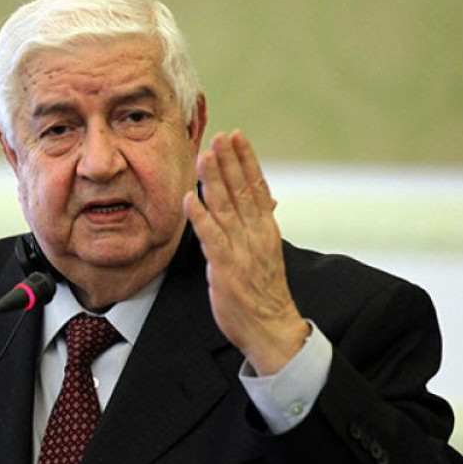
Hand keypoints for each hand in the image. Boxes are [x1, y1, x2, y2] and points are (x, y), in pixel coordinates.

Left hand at [183, 130, 308, 375]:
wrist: (272, 328)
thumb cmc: (264, 293)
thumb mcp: (266, 253)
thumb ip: (259, 226)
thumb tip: (262, 202)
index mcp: (266, 229)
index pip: (257, 186)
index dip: (246, 159)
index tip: (237, 136)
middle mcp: (255, 234)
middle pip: (242, 189)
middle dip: (229, 160)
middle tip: (220, 135)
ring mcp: (241, 249)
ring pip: (226, 207)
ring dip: (215, 180)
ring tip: (205, 155)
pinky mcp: (226, 267)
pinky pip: (211, 237)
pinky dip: (200, 216)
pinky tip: (190, 198)